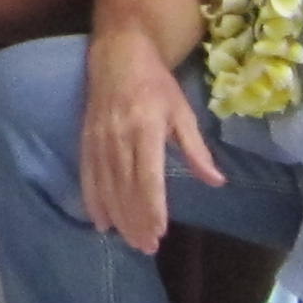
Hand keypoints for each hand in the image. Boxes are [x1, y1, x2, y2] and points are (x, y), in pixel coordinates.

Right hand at [78, 36, 216, 253]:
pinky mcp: (86, 141)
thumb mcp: (182, 112)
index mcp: (146, 128)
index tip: (160, 232)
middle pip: (125, 188)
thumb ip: (196, 150)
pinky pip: (88, 177)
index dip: (152, 207)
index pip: (147, 176)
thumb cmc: (156, 84)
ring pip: (106, 187)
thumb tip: (217, 181)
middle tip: (147, 248)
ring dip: (118, 217)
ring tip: (130, 241)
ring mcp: (99, 140)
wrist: (118, 55)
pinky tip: (101, 223)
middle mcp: (119, 137)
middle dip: (136, 221)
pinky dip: (93, 202)